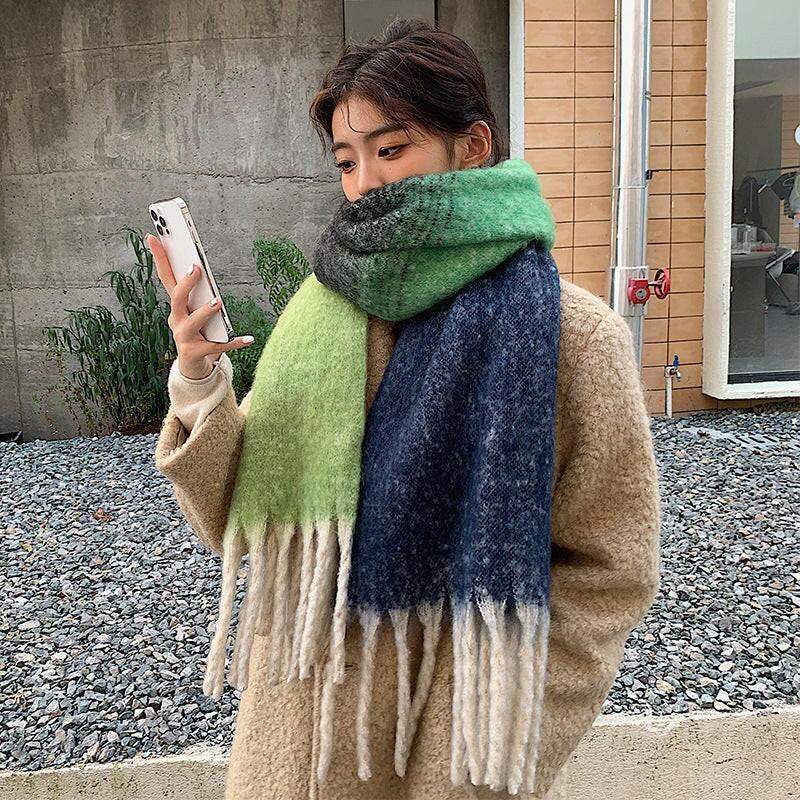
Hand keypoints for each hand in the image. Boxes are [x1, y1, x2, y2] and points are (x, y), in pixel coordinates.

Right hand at [146, 233, 253, 378]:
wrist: (193, 364)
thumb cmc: (197, 332)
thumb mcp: (195, 310)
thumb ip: (197, 292)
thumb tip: (198, 265)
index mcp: (177, 306)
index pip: (165, 278)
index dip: (159, 258)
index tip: (154, 237)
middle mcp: (176, 320)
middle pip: (177, 298)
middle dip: (185, 283)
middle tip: (195, 267)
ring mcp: (184, 337)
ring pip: (194, 322)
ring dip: (205, 311)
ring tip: (218, 302)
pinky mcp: (196, 352)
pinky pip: (218, 346)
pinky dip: (234, 342)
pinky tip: (249, 339)